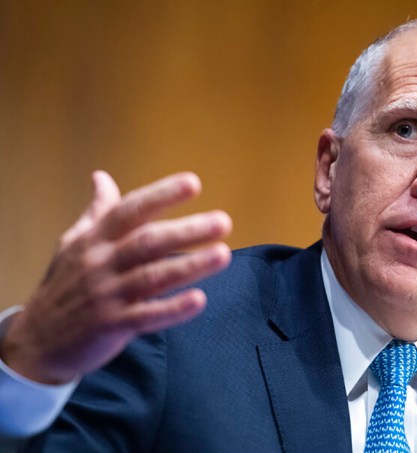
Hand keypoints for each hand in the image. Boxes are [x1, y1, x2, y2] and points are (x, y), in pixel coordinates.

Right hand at [0, 171, 231, 384]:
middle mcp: (101, 263)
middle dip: (187, 230)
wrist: (37, 340)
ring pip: (153, 277)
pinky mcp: (112, 325)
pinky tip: (199, 300)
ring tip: (223, 254)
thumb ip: (97, 213)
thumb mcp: (73, 244)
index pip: (131, 210)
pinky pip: (147, 316)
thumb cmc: (65, 285)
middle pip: (148, 242)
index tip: (194, 183)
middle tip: (224, 222)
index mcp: (95, 239)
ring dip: (190, 265)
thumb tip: (102, 177)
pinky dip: (173, 309)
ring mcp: (107, 295)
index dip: (162, 195)